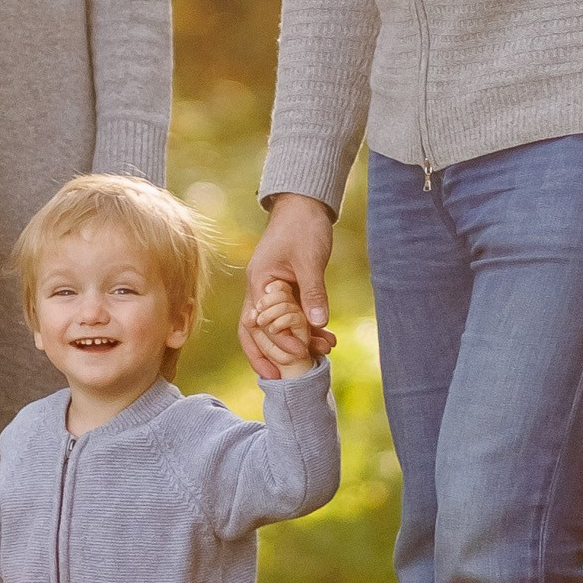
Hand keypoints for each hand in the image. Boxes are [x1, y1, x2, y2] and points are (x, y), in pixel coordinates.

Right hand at [241, 197, 336, 376]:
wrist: (304, 205)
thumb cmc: (303, 227)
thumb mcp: (311, 260)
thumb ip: (313, 292)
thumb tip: (316, 325)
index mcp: (260, 282)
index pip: (258, 324)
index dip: (271, 347)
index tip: (290, 362)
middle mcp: (261, 289)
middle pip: (258, 331)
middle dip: (272, 355)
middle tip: (288, 377)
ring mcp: (272, 289)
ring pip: (277, 325)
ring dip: (297, 341)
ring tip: (323, 353)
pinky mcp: (286, 287)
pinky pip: (291, 314)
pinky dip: (306, 326)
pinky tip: (325, 336)